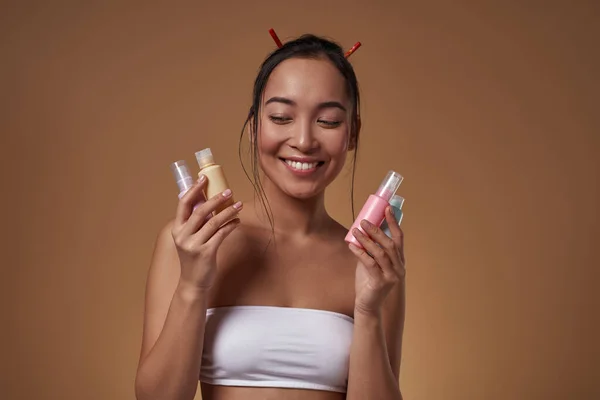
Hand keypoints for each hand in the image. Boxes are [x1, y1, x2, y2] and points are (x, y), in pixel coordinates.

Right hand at [171, 175, 241, 290]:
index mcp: (177, 229)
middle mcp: (183, 235)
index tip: (203, 178)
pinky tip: (237, 221)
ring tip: (238, 204)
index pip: (183, 204)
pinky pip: (221, 234)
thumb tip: (210, 202)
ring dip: (228, 211)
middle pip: (200, 210)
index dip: (194, 189)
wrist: (193, 283)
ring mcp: (194, 245)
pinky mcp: (206, 252)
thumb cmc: (194, 258)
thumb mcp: (189, 239)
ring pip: (214, 221)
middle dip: (216, 198)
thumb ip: (196, 223)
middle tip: (229, 191)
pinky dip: (231, 225)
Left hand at [349, 206, 404, 316]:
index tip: (387, 208)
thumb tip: (362, 230)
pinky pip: (370, 263)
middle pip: (389, 244)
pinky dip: (360, 253)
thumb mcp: (371, 262)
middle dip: (376, 230)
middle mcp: (399, 267)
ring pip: (380, 253)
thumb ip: (370, 249)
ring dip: (367, 240)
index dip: (394, 222)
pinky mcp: (381, 283)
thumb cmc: (369, 281)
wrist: (367, 304)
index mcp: (399, 260)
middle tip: (363, 221)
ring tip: (355, 231)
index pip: (399, 238)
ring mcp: (391, 276)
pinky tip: (352, 245)